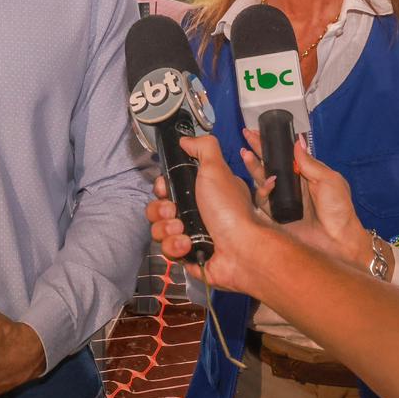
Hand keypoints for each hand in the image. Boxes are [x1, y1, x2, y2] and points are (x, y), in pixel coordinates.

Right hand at [147, 135, 271, 292]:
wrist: (240, 249)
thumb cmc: (229, 208)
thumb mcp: (216, 168)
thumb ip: (203, 147)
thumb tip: (185, 140)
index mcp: (201, 193)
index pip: (168, 188)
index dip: (162, 188)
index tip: (165, 188)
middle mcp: (195, 214)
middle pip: (158, 209)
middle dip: (161, 209)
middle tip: (174, 211)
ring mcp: (190, 236)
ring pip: (158, 230)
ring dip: (167, 228)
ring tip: (183, 229)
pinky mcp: (187, 257)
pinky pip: (167, 250)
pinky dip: (175, 246)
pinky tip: (188, 244)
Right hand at [241, 129, 369, 268]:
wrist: (338, 241)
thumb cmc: (339, 211)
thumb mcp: (330, 180)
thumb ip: (311, 162)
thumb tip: (298, 141)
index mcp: (304, 175)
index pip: (284, 155)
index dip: (272, 143)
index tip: (259, 131)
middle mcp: (290, 187)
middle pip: (269, 164)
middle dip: (257, 149)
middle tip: (246, 135)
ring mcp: (281, 201)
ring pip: (261, 180)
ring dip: (253, 166)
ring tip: (246, 154)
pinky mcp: (274, 216)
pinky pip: (262, 200)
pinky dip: (262, 190)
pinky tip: (268, 182)